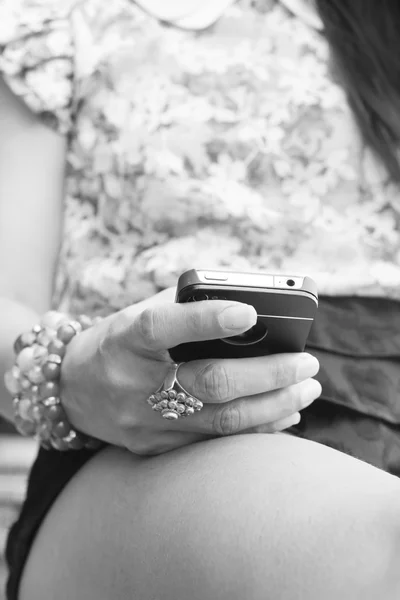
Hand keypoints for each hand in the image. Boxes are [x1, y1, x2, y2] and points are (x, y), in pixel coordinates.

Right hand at [61, 288, 320, 454]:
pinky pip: (214, 443)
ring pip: (221, 420)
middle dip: (268, 374)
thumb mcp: (139, 314)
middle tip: (306, 364)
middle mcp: (132, 384)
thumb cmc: (119, 341)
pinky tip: (283, 415)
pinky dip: (255, 428)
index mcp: (125, 339)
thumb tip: (253, 311)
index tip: (251, 312)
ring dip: (273, 405)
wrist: (73, 389)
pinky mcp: (155, 447)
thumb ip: (187, 308)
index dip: (207, 320)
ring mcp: (144, 422)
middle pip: (209, 383)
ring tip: (306, 389)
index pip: (163, 327)